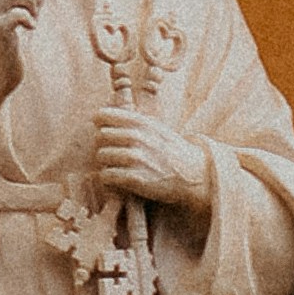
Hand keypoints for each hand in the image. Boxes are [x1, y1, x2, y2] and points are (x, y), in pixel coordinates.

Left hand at [91, 108, 214, 227]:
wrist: (193, 174)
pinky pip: (107, 175)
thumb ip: (133, 121)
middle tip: (110, 152)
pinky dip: (108, 178)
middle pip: (100, 136)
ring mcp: (136, 158)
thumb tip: (104, 116)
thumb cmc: (172, 151)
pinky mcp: (135, 179)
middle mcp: (137, 138)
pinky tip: (116, 179)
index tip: (103, 130)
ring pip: (101, 156)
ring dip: (105, 163)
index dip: (99, 123)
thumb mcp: (156, 128)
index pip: (104, 115)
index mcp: (141, 122)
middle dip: (102, 145)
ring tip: (114, 166)